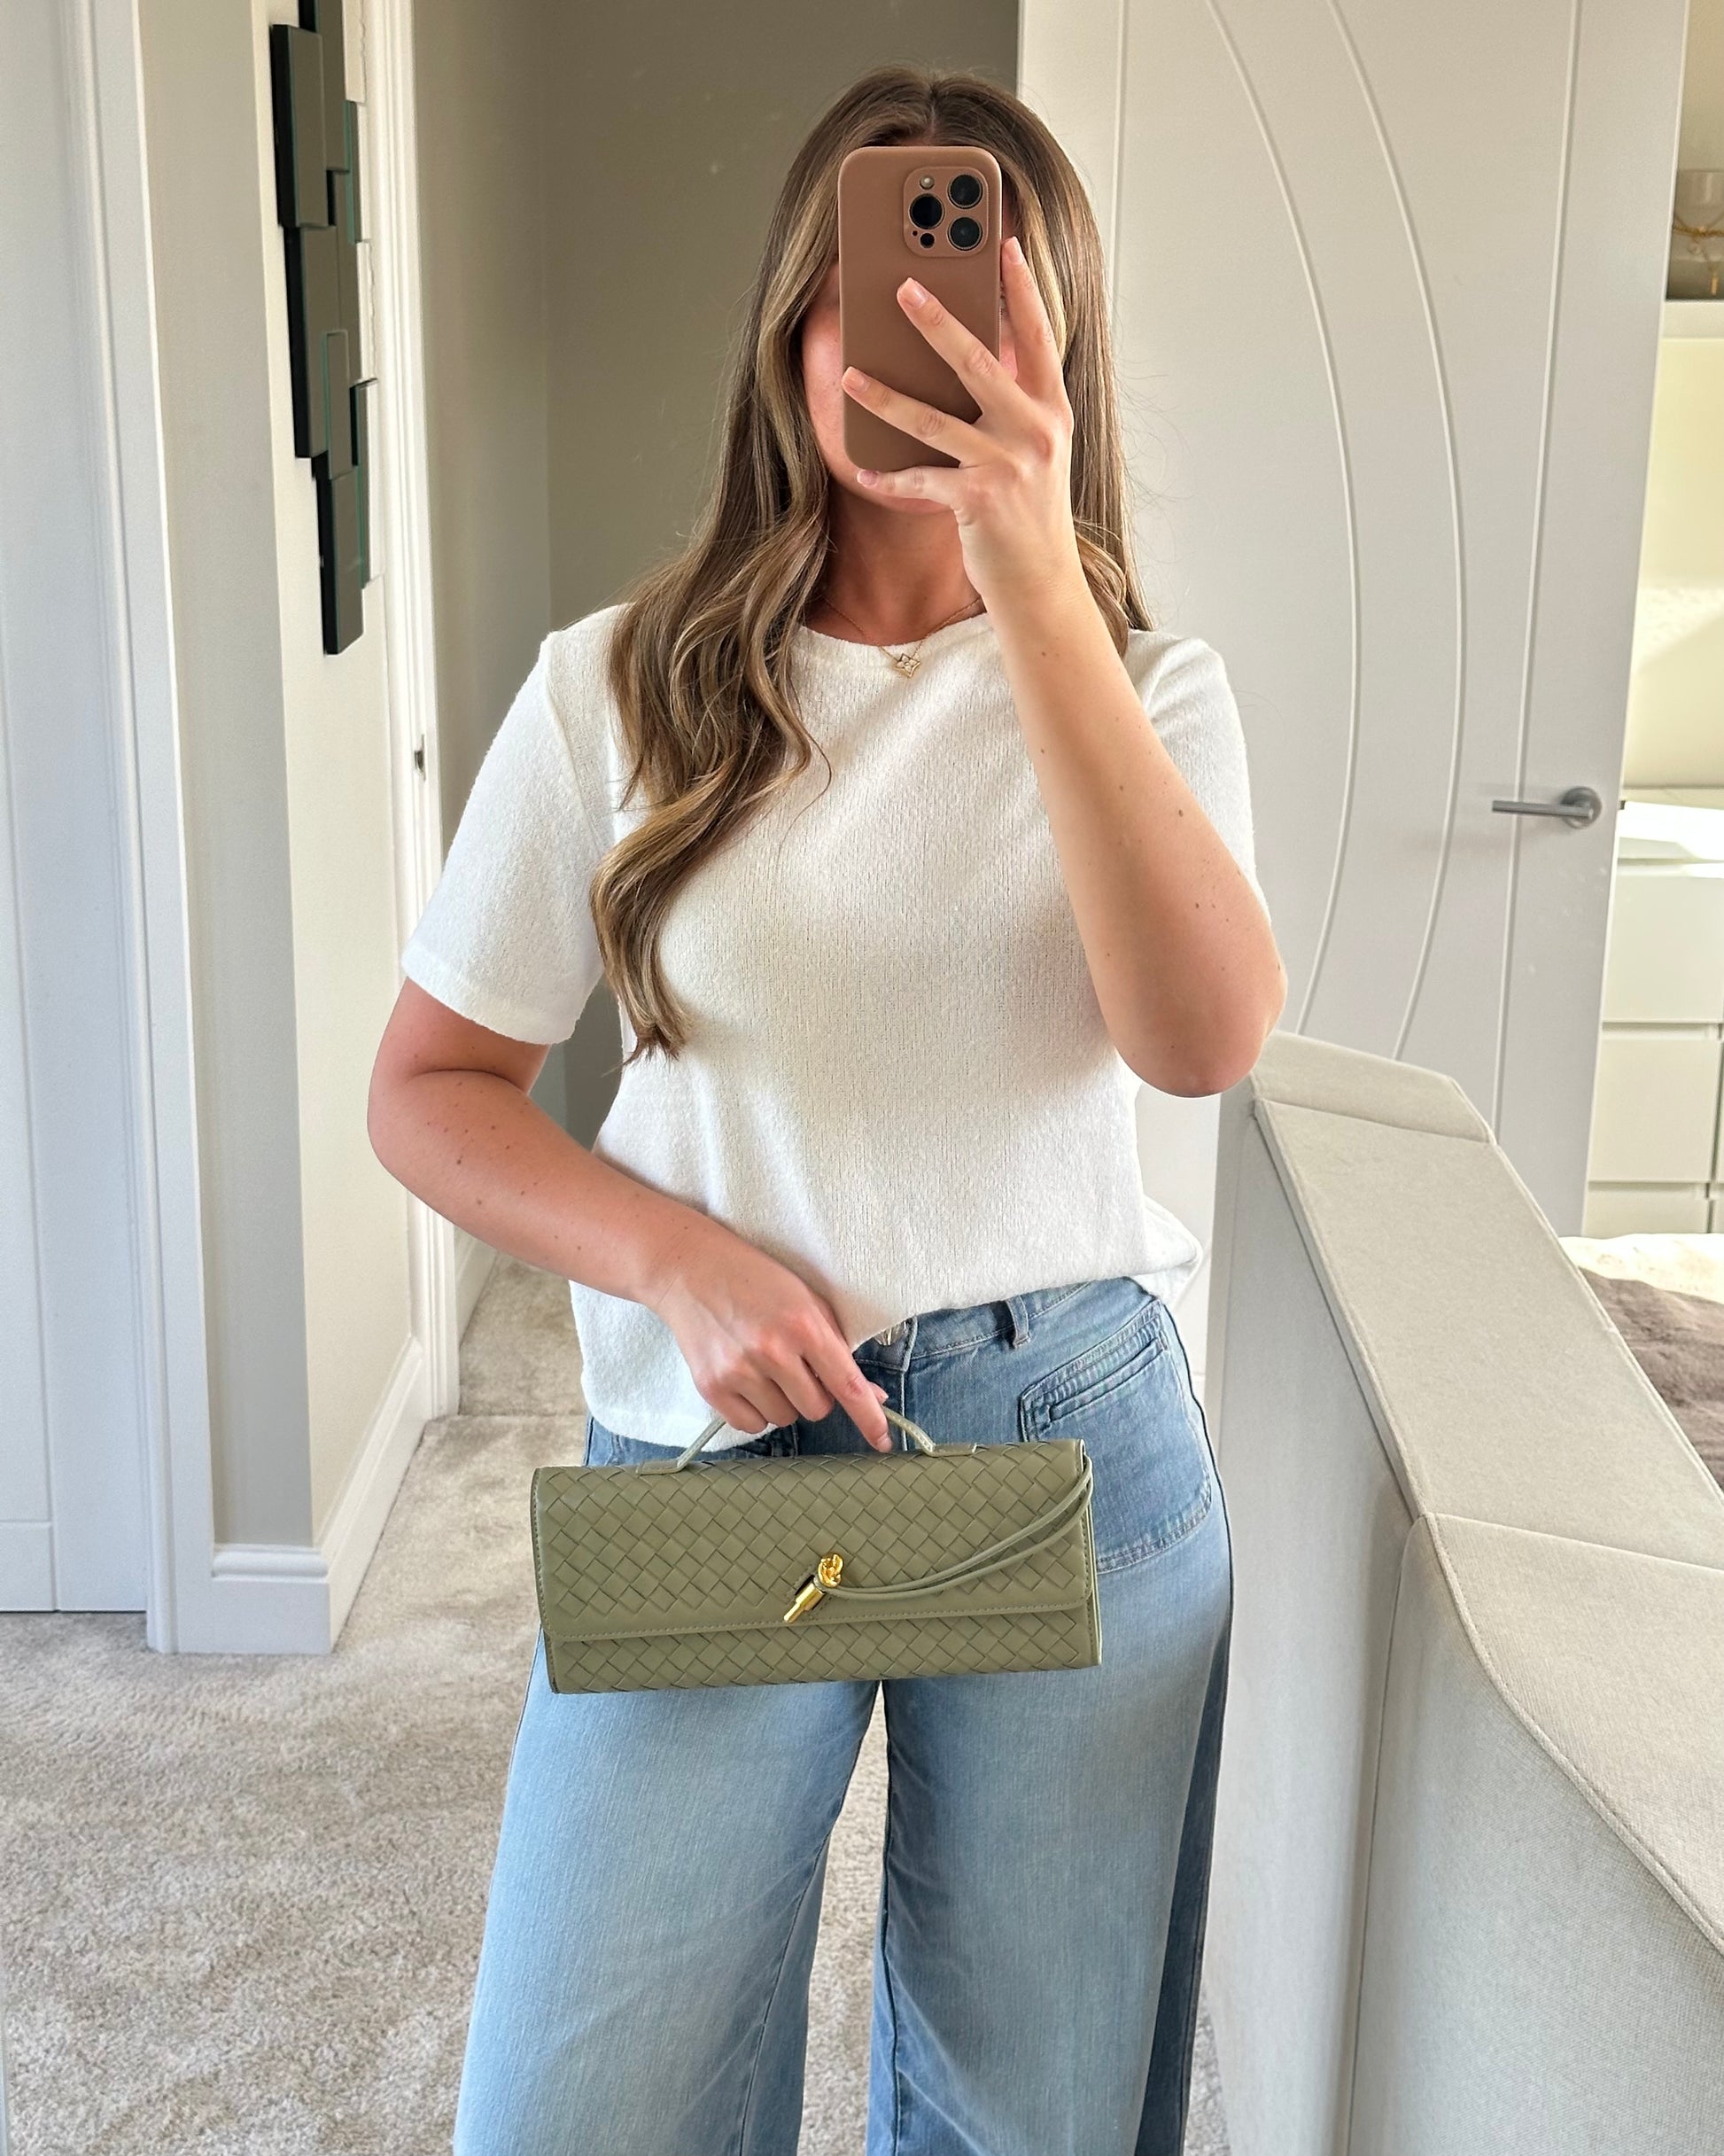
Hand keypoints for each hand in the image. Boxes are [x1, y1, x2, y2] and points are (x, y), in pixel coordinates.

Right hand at [647, 1221, 893, 1448]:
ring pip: (784, 1419)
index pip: (848, 1386)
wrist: (690, 1269)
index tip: (883, 1441)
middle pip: (816, 1409)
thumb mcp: (807, 1300)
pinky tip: (746, 1379)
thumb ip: (837, 1347)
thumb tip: (872, 1396)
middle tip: (797, 1365)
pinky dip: (755, 1410)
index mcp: (804, 1325)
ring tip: (765, 1365)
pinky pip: (750, 1425)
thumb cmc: (756, 1280)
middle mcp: (772, 1351)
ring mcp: (739, 1371)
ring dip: (783, 1401)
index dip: (870, 1418)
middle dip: (814, 1393)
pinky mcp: (711, 1386)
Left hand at [839, 234, 1085, 609]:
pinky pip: (920, 479)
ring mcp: (1007, 465)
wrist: (1042, 583)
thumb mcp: (1037, 452)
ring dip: (885, 396)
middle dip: (936, 321)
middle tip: (903, 286)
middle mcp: (1034, 431)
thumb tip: (970, 357)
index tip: (1003, 243)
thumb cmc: (1031, 515)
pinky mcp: (978, 501)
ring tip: (851, 375)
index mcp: (1051, 411)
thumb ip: (1013, 406)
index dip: (1021, 289)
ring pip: (933, 419)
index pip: (1038, 336)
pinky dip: (889, 476)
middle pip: (977, 362)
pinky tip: (863, 467)